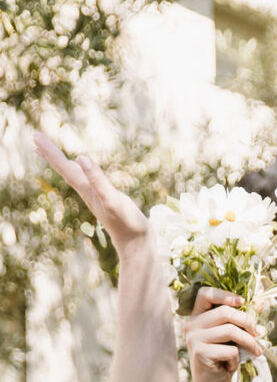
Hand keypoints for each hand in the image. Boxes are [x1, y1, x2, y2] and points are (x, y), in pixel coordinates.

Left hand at [33, 131, 151, 253]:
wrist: (136, 246)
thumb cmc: (128, 224)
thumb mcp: (113, 200)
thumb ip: (98, 181)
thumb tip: (81, 157)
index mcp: (86, 189)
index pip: (64, 167)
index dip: (50, 151)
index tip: (34, 136)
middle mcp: (87, 192)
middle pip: (64, 169)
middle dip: (50, 153)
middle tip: (34, 137)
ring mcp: (95, 196)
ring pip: (73, 175)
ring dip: (61, 162)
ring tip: (50, 153)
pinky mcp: (105, 199)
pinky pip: (86, 180)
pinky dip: (80, 171)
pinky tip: (81, 169)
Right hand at [184, 288, 266, 381]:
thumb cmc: (224, 359)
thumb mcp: (233, 336)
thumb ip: (242, 318)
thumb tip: (260, 300)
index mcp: (197, 316)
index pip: (205, 293)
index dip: (225, 294)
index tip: (242, 302)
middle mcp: (191, 325)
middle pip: (225, 312)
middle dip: (247, 322)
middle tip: (258, 334)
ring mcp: (193, 338)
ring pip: (230, 330)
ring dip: (249, 341)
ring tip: (256, 351)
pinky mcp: (199, 353)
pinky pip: (230, 350)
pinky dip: (237, 358)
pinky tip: (232, 365)